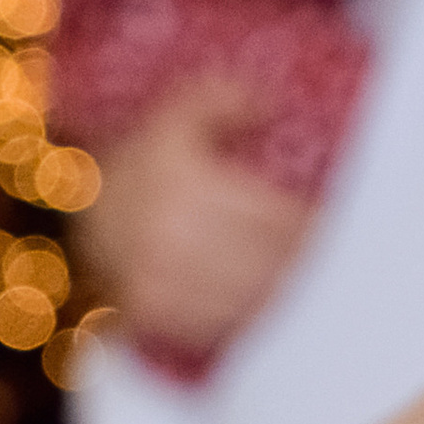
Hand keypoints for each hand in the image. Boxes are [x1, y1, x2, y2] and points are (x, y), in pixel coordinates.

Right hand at [76, 79, 317, 365]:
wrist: (79, 213)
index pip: (277, 217)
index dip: (316, 225)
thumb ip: (220, 99)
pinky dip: (259, 318)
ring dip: (293, 295)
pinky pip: (227, 325)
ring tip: (318, 284)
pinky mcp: (157, 316)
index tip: (338, 225)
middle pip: (272, 263)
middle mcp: (171, 238)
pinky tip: (279, 306)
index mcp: (182, 185)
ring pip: (256, 300)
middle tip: (344, 261)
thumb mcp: (173, 116)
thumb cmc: (144, 162)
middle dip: (311, 263)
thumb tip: (270, 101)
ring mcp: (161, 283)